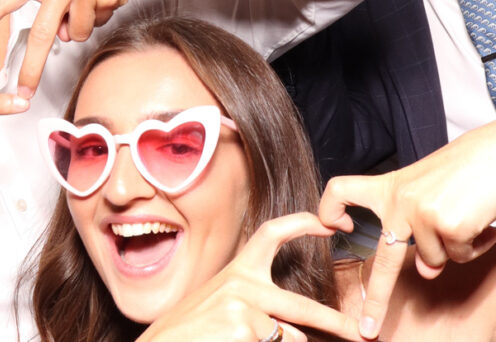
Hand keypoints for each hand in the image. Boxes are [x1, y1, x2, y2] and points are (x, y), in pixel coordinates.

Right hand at [138, 213, 359, 341]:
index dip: (302, 223)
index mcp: (238, 270)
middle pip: (304, 306)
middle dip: (337, 324)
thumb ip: (255, 303)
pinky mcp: (243, 326)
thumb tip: (298, 327)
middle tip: (360, 335)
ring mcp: (243, 305)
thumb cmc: (194, 329)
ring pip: (292, 337)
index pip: (272, 233)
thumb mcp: (222, 304)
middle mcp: (242, 282)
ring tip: (248, 340)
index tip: (329, 224)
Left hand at [319, 121, 495, 338]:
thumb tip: (426, 272)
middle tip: (369, 331)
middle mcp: (398, 200)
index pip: (341, 190)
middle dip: (377, 301)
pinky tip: (480, 217)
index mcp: (388, 185)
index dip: (329, 209)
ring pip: (437, 258)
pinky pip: (460, 254)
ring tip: (468, 213)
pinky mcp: (446, 224)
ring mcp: (420, 213)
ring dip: (457, 245)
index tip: (333, 225)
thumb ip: (418, 226)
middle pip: (383, 262)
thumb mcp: (429, 190)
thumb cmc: (466, 167)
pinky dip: (475, 244)